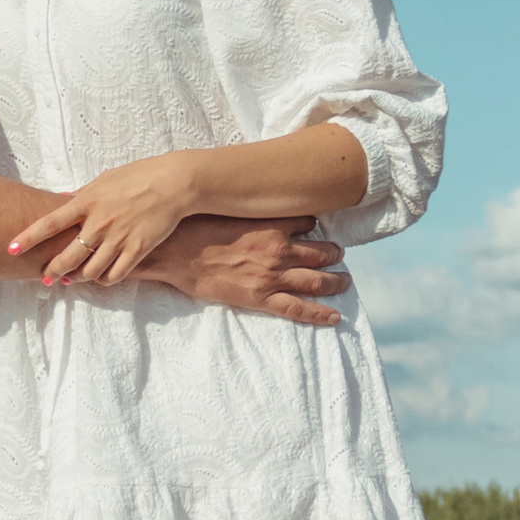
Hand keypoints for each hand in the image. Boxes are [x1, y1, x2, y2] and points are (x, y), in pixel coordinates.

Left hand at [9, 153, 198, 286]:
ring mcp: (119, 237)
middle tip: (45, 277)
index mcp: (87, 201)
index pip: (50, 222)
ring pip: (90, 270)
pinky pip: (115, 274)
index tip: (11, 248)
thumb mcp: (105, 179)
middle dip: (52, 270)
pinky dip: (104, 279)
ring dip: (77, 278)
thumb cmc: (138, 176)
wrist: (174, 183)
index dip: (28, 237)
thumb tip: (63, 200)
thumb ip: (83, 193)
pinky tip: (100, 276)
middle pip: (68, 255)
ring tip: (72, 279)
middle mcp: (100, 222)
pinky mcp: (138, 249)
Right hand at [146, 214, 352, 325]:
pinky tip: (335, 317)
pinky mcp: (260, 298)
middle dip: (334, 254)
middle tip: (340, 255)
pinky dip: (319, 313)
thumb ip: (250, 210)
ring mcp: (271, 277)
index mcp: (271, 226)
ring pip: (316, 280)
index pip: (307, 222)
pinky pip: (297, 309)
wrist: (174, 253)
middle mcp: (278, 251)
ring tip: (345, 281)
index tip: (316, 226)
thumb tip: (257, 202)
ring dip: (335, 281)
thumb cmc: (194, 228)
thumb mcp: (227, 209)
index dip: (313, 225)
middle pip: (319, 253)